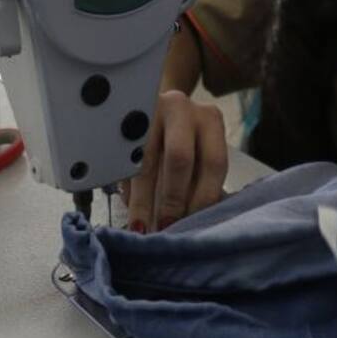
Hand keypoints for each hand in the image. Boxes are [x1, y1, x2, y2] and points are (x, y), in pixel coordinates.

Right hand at [126, 90, 227, 232]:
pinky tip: (130, 206)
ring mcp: (149, 110)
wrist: (156, 109)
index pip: (213, 162)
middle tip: (165, 227)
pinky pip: (124, 161)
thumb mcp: (198, 154)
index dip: (203, 198)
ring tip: (141, 228)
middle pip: (179, 158)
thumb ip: (201, 183)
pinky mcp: (123, 121)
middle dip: (172, 199)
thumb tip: (196, 225)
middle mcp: (181, 109)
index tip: (191, 227)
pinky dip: (128, 190)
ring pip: (145, 163)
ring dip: (143, 202)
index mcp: (210, 119)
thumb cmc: (183, 140)